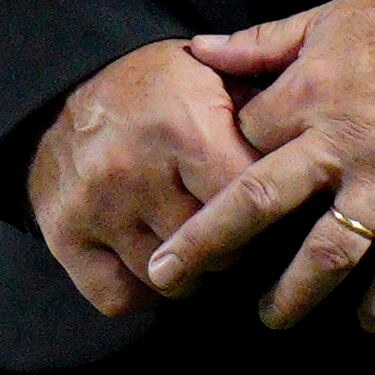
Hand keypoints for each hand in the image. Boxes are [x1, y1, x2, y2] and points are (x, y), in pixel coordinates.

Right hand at [27, 40, 259, 317]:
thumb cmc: (155, 86)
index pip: (245, 201)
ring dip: (189, 271)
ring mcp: (97, 207)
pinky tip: (152, 263)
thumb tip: (309, 157)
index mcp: (182, 127)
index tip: (266, 205)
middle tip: (231, 227)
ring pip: (169, 280)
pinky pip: (118, 297)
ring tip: (191, 240)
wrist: (65, 85)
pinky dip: (141, 291)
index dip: (264, 209)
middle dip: (230, 245)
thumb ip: (260, 115)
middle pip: (213, 250)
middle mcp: (136, 170)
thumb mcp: (212, 77)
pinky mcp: (65, 235)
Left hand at [148, 0, 374, 330]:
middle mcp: (343, 144)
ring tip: (270, 318)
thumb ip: (261, 42)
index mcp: (310, 94)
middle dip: (208, 243)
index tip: (195, 190)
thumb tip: (197, 50)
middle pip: (260, 202)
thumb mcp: (328, 18)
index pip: (241, 143)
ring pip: (329, 253)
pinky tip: (367, 322)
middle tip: (168, 278)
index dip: (213, 168)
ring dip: (293, 295)